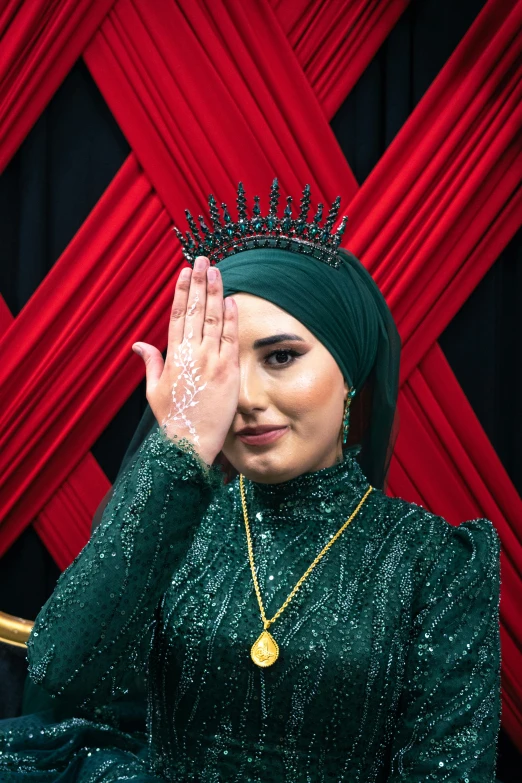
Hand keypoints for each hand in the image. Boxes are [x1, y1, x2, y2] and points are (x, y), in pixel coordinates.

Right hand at [132, 255, 239, 464]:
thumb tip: (139, 344)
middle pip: (197, 311)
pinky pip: (231, 339)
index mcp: (173, 357)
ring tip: (217, 271)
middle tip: (203, 259)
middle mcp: (192, 354)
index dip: (182, 291)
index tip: (185, 272)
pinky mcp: (229, 371)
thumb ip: (151, 363)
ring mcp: (212, 361)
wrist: (190, 443)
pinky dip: (231, 319)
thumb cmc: (172, 419)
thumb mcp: (154, 390)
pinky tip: (232, 301)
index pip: (178, 315)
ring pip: (214, 320)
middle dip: (200, 282)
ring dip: (216, 292)